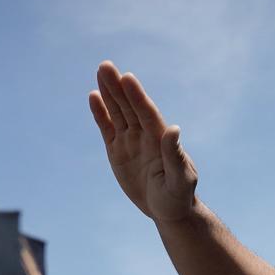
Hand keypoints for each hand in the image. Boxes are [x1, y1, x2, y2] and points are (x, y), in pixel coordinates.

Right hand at [88, 61, 200, 223]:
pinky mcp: (118, 150)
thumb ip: (175, 155)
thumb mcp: (180, 178)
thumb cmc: (179, 195)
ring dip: (109, 93)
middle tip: (106, 65)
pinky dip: (101, 113)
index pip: (146, 113)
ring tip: (100, 71)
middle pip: (129, 107)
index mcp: (160, 139)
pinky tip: (94, 97)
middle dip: (118, 87)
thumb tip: (174, 129)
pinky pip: (108, 128)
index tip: (128, 78)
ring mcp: (130, 141)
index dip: (137, 96)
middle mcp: (145, 135)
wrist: (169, 209)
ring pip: (118, 112)